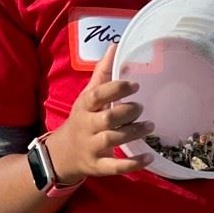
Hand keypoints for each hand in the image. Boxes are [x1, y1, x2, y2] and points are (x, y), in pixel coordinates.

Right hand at [47, 47, 151, 182]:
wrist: (64, 154)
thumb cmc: (83, 119)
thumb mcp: (88, 96)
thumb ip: (103, 72)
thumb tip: (116, 45)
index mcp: (85, 106)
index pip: (97, 95)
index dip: (116, 89)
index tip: (135, 85)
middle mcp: (87, 126)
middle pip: (106, 119)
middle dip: (126, 112)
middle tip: (141, 107)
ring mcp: (92, 147)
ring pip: (111, 140)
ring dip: (133, 133)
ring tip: (149, 126)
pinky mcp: (98, 166)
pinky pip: (115, 167)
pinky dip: (133, 164)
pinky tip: (149, 157)